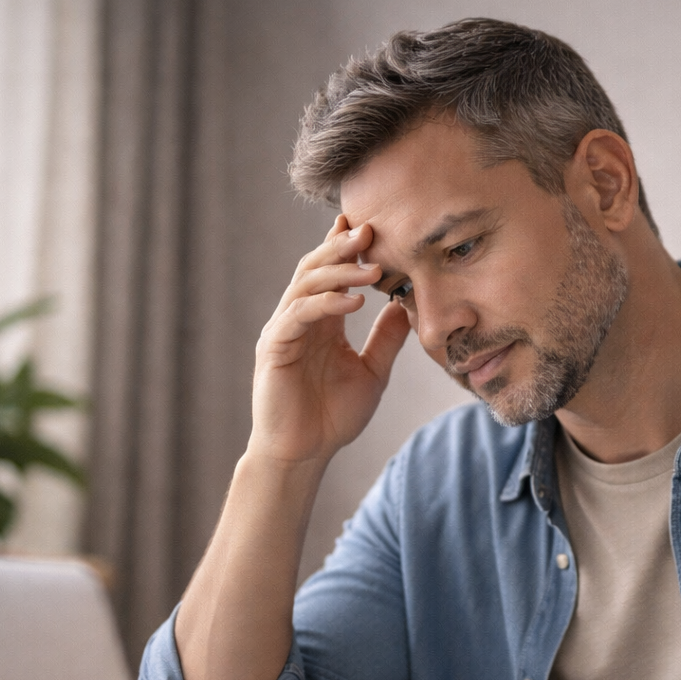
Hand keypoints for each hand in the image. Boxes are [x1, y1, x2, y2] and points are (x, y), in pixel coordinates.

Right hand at [248, 214, 410, 463]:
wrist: (306, 453)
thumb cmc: (334, 416)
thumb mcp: (372, 372)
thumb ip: (386, 338)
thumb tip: (406, 305)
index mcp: (322, 321)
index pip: (332, 273)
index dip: (347, 247)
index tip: (373, 225)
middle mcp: (299, 319)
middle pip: (316, 268)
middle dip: (342, 246)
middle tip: (372, 228)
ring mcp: (284, 330)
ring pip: (306, 284)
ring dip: (338, 271)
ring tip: (371, 265)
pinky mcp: (275, 347)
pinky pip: (299, 315)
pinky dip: (327, 304)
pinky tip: (354, 301)